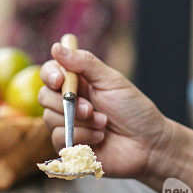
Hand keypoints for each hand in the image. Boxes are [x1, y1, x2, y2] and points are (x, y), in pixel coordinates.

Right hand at [39, 43, 174, 178]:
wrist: (148, 144)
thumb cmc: (134, 110)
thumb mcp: (111, 81)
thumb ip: (84, 63)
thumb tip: (56, 46)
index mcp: (78, 83)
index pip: (50, 73)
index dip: (50, 75)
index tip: (59, 80)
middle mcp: (69, 102)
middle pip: (44, 96)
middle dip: (67, 103)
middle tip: (91, 109)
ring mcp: (68, 124)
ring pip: (50, 118)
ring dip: (79, 121)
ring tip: (103, 123)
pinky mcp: (69, 145)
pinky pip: (59, 138)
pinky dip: (81, 137)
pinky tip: (99, 138)